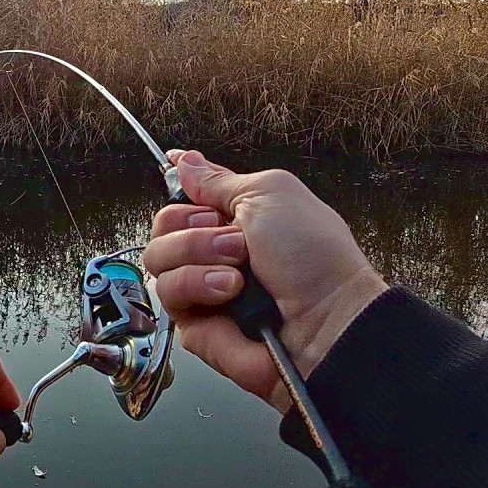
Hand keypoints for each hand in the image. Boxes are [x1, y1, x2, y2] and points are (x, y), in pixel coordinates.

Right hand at [142, 150, 386, 410]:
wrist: (329, 321)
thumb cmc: (315, 258)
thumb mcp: (270, 194)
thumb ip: (218, 180)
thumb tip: (183, 161)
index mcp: (232, 219)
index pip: (182, 200)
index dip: (182, 195)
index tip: (198, 198)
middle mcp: (212, 254)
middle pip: (161, 229)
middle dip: (193, 233)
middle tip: (236, 244)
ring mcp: (202, 290)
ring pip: (159, 264)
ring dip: (198, 263)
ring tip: (237, 277)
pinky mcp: (197, 326)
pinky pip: (171, 300)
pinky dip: (199, 292)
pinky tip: (230, 298)